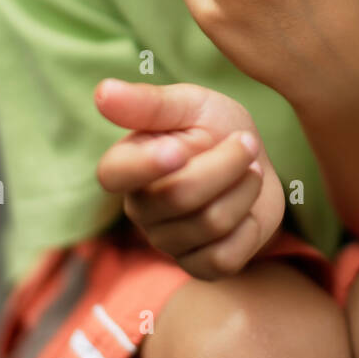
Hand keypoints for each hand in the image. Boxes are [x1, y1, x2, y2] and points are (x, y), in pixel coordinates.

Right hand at [93, 79, 283, 279]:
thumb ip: (148, 103)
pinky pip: (224, 258)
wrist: (257, 162)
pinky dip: (249, 227)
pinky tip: (246, 208)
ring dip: (244, 190)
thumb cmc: (215, 128)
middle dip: (227, 164)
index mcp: (128, 165)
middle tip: (246, 143)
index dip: (146, 165)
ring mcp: (167, 241)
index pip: (115, 174)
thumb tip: (101, 92)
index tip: (179, 148)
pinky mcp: (198, 265)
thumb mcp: (189, 104)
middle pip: (180, 196)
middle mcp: (140, 208)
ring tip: (249, 170)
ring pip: (210, 224)